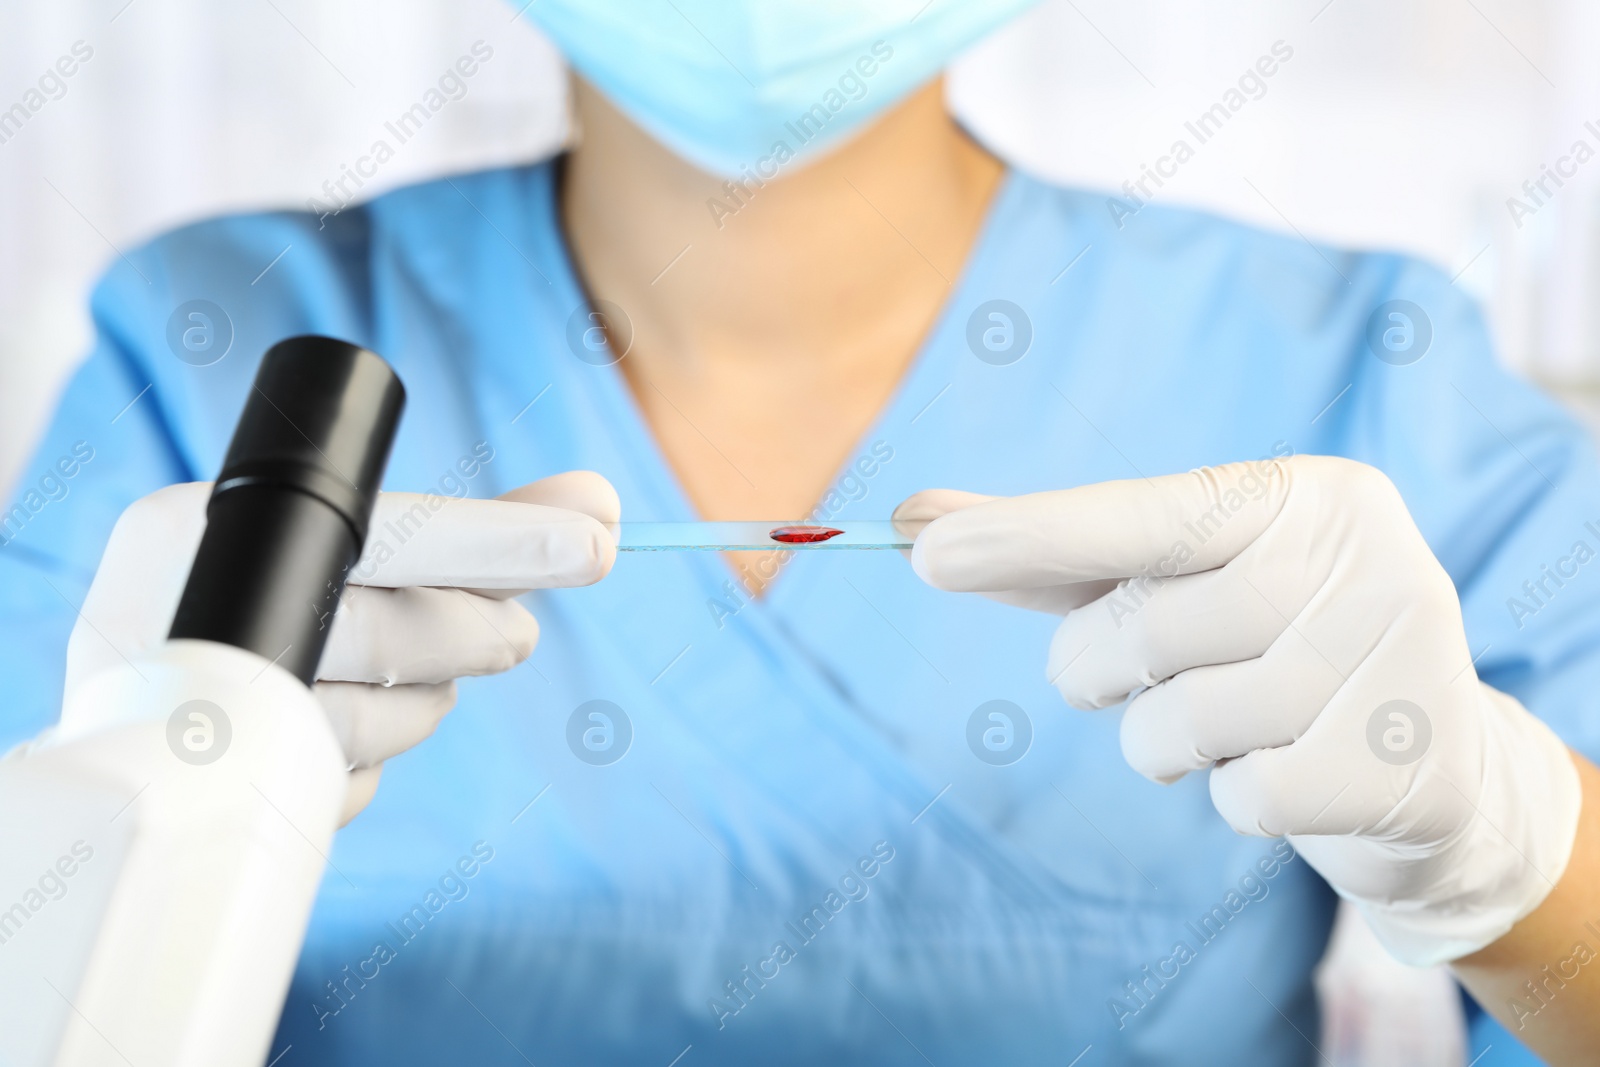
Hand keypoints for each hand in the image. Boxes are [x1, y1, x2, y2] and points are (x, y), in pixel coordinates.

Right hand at [65, 471, 617, 823]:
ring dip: (426, 703)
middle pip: (395, 634)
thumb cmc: (265, 605)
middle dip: (479, 634)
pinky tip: (349, 728)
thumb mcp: (344, 554)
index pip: (392, 531)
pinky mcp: (218, 795)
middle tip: (516, 632)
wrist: (117, 716)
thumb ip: (477, 531)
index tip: (596, 542)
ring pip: (378, 721)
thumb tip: (602, 500)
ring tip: (421, 679)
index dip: (500, 538)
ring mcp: (199, 715)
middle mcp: (197, 612)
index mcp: (213, 521)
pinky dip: (372, 761)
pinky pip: (346, 787)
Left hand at [898, 455, 1581, 964]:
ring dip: (1167, 740)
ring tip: (1235, 720)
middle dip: (1103, 666)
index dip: (1028, 536)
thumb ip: (1047, 549)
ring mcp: (1395, 663)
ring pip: (1177, 724)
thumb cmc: (1260, 645)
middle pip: (1142, 631)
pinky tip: (1288, 770)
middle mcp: (1364, 559)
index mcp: (1305, 494)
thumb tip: (909, 516)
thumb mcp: (1166, 581)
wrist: (1426, 759)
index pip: (1142, 515)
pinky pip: (1239, 800)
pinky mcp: (1402, 770)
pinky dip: (1234, 797)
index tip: (923, 554)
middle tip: (1150, 669)